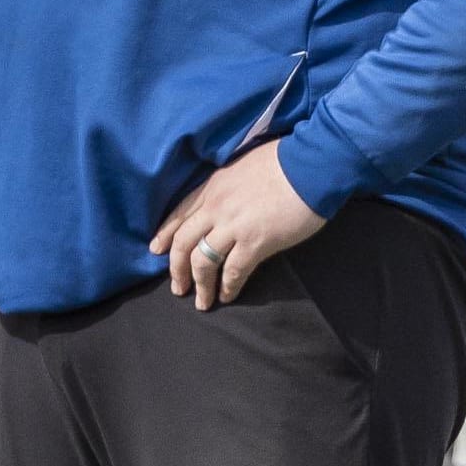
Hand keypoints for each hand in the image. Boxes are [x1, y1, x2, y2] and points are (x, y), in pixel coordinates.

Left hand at [148, 140, 324, 311]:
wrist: (309, 166)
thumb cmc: (282, 162)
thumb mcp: (240, 168)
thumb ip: (226, 188)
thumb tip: (224, 202)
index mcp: (211, 187)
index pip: (179, 214)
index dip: (166, 235)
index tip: (156, 250)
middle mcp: (215, 207)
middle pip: (183, 242)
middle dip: (176, 268)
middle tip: (177, 288)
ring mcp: (233, 226)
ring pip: (203, 261)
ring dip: (200, 284)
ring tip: (201, 302)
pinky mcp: (256, 242)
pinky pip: (233, 270)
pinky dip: (227, 286)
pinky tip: (226, 296)